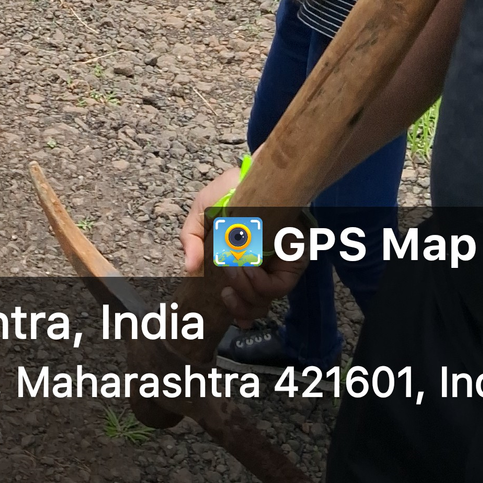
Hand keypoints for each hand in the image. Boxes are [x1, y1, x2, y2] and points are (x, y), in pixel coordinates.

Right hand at [180, 168, 308, 324]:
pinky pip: (277, 286)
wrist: (256, 171)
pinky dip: (258, 282)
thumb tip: (189, 268)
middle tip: (224, 291)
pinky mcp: (293, 260)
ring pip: (264, 299)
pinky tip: (245, 266)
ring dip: (243, 290)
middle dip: (237, 305)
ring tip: (231, 269)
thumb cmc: (231, 190)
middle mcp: (262, 268)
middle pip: (254, 306)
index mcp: (242, 262)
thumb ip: (191, 240)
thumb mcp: (202, 213)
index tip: (224, 310)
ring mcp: (278, 265)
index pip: (244, 298)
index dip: (237, 311)